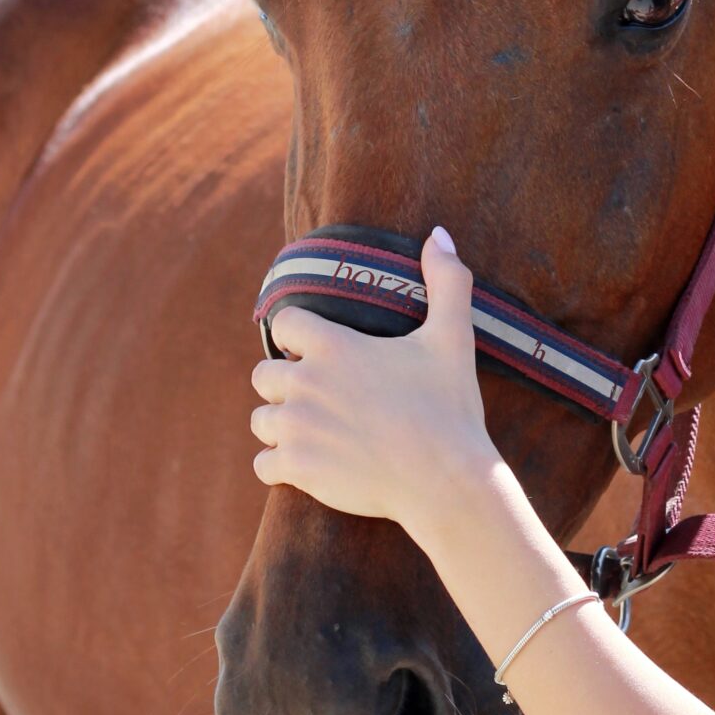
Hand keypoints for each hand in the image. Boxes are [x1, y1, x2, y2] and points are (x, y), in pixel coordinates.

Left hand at [250, 227, 494, 536]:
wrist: (446, 481)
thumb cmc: (449, 407)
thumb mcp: (453, 337)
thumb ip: (447, 280)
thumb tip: (439, 234)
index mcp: (335, 346)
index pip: (283, 324)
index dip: (298, 335)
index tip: (318, 349)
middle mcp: (306, 383)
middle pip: (262, 375)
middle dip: (285, 383)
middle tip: (321, 396)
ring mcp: (297, 429)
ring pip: (261, 420)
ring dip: (280, 424)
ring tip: (314, 430)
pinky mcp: (297, 470)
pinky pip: (262, 464)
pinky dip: (279, 466)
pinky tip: (307, 463)